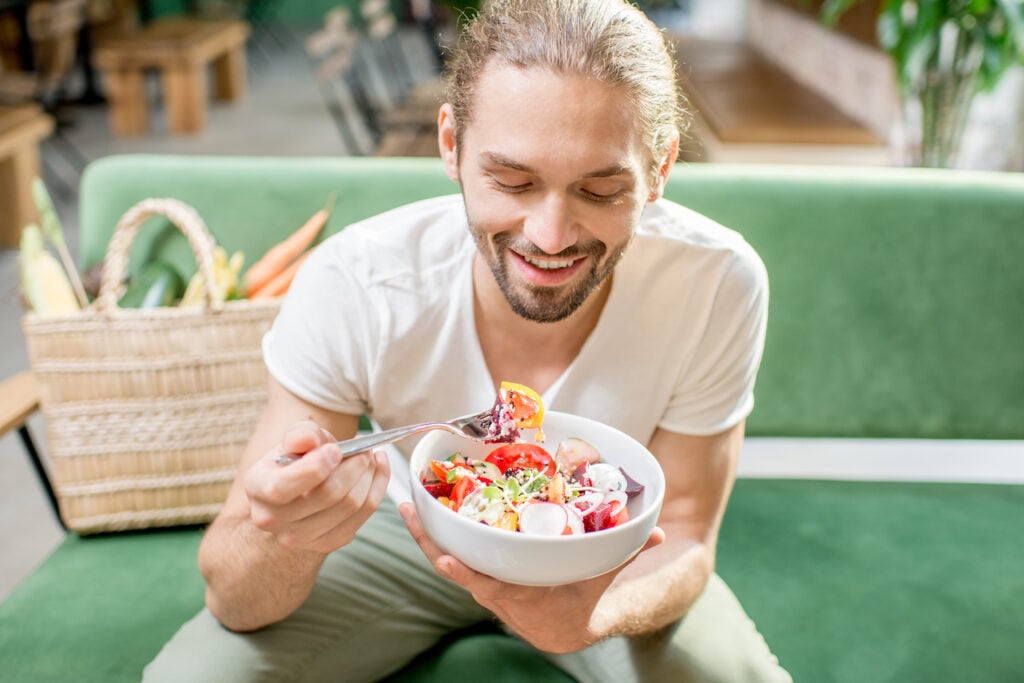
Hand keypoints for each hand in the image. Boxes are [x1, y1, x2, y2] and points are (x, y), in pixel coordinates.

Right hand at [244, 421, 389, 554]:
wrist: (299, 488)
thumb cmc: (297, 458)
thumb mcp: (295, 438)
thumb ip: (301, 434)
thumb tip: (308, 440)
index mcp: (257, 488)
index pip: (283, 487)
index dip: (315, 467)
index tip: (336, 450)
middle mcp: (273, 520)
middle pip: (328, 495)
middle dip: (354, 465)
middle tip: (365, 449)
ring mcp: (300, 537)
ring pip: (351, 505)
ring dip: (369, 476)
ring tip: (371, 457)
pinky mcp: (327, 543)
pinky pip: (363, 516)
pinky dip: (376, 489)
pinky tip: (375, 471)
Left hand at [399, 502, 664, 652]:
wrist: (564, 626)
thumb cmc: (581, 598)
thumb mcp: (601, 579)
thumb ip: (623, 552)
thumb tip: (656, 532)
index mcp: (522, 595)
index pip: (490, 588)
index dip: (468, 576)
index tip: (448, 562)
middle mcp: (495, 591)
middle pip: (456, 569)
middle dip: (431, 544)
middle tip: (411, 513)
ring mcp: (482, 583)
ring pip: (446, 559)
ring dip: (424, 534)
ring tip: (406, 502)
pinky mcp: (476, 572)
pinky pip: (450, 554)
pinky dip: (433, 535)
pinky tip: (419, 509)